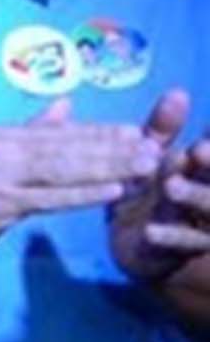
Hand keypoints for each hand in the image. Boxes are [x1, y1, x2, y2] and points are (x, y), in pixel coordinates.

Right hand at [0, 98, 160, 259]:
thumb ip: (32, 131)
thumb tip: (65, 104)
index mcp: (3, 135)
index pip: (61, 132)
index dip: (102, 132)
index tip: (138, 133)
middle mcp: (0, 149)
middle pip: (67, 148)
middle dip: (114, 150)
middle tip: (151, 151)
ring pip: (63, 170)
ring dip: (108, 169)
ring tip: (142, 168)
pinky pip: (51, 198)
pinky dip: (84, 194)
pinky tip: (112, 191)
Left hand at [112, 89, 209, 282]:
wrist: (138, 243)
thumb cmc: (148, 189)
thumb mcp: (149, 157)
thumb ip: (162, 130)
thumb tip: (178, 93)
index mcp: (206, 165)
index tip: (204, 134)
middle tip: (198, 151)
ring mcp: (208, 220)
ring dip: (194, 196)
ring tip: (170, 186)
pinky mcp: (192, 248)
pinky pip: (188, 243)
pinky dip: (172, 236)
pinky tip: (151, 231)